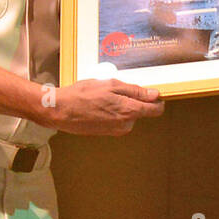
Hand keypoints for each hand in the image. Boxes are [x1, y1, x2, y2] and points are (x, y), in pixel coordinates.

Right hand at [45, 78, 164, 134]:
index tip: (153, 93)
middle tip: (115, 90)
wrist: (61, 110)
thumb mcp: (111, 85)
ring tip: (103, 98)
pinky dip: (112, 112)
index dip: (157, 100)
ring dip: (121, 106)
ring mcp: (116, 130)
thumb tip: (154, 95)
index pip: (156, 110)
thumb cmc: (83, 95)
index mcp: (129, 110)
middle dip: (133, 100)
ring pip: (128, 115)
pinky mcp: (108, 133)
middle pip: (141, 111)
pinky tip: (98, 106)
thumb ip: (135, 91)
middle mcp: (126, 124)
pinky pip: (118, 120)